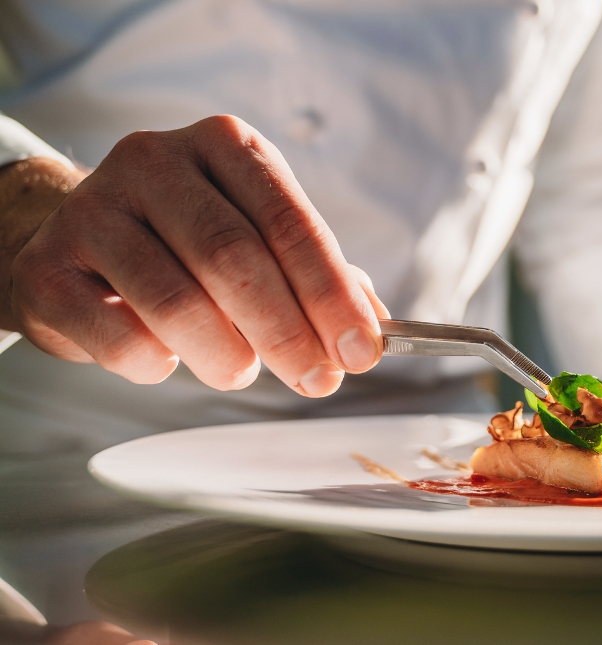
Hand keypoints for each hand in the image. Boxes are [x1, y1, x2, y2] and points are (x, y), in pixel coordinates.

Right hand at [0, 116, 387, 396]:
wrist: (73, 241)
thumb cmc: (184, 242)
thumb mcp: (257, 237)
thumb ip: (318, 276)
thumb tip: (374, 326)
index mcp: (225, 145)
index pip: (290, 222)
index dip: (330, 294)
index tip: (361, 350)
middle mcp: (156, 161)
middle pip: (235, 258)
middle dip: (287, 332)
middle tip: (316, 379)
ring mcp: (94, 208)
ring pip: (176, 299)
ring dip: (225, 354)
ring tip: (241, 371)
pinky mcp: (47, 265)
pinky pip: (117, 334)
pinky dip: (157, 364)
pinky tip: (169, 360)